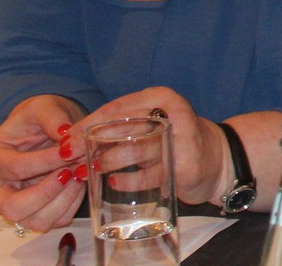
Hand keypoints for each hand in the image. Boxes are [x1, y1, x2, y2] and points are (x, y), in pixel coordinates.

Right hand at [0, 95, 87, 232]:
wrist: (41, 132)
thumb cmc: (36, 120)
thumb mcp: (41, 107)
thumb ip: (52, 116)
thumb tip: (66, 134)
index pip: (15, 168)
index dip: (45, 162)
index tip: (70, 152)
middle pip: (14, 208)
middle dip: (48, 192)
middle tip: (70, 171)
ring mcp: (16, 204)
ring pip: (36, 221)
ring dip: (64, 200)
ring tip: (79, 174)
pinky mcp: (37, 213)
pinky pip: (56, 220)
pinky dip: (73, 204)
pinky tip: (80, 182)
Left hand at [75, 89, 228, 207]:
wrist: (216, 160)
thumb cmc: (172, 139)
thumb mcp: (151, 123)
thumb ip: (119, 126)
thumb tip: (70, 140)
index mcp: (162, 97)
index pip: (116, 108)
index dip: (87, 124)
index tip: (65, 140)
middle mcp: (174, 114)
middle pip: (123, 128)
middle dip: (90, 144)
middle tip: (68, 158)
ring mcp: (181, 140)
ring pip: (134, 150)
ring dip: (106, 162)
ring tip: (87, 172)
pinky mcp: (185, 167)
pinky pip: (147, 176)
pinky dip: (126, 181)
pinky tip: (113, 183)